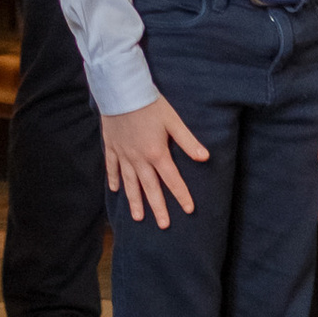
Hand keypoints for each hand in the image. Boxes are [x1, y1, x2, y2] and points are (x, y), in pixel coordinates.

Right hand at [102, 92, 208, 226]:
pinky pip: (112, 167)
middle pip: (150, 188)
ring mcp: (123, 154)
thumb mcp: (173, 121)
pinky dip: (113, 179)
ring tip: (138, 218)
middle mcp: (139, 159)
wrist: (121, 91)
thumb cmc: (150, 104)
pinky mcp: (112, 146)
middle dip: (158, 207)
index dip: (181, 195)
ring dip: (135, 201)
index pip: (172, 180)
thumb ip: (188, 142)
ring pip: (130, 183)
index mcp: (157, 153)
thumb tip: (206, 158)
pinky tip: (114, 190)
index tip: (189, 210)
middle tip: (164, 225)